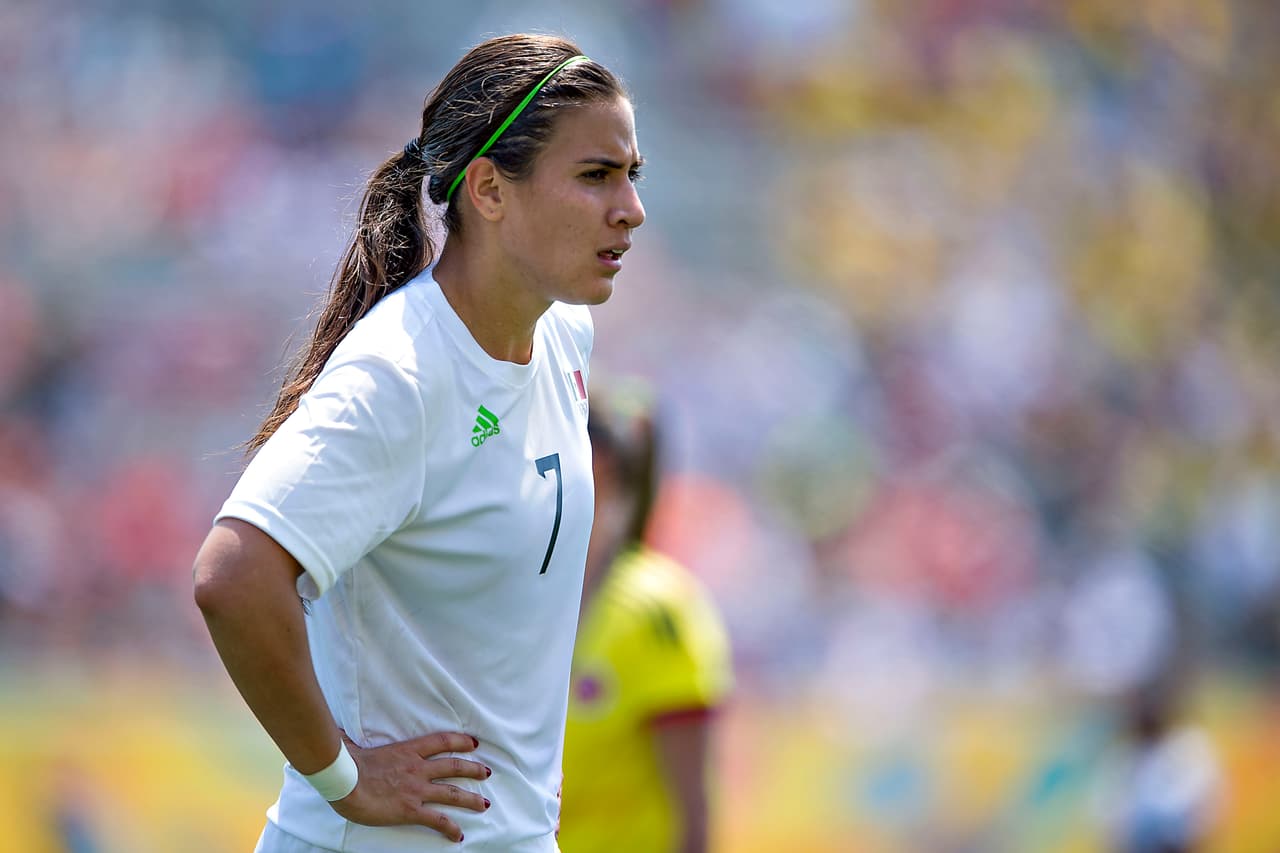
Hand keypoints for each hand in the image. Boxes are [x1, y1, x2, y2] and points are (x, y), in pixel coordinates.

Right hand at [330, 731, 491, 841]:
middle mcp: (418, 768)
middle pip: (453, 766)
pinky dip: (451, 828)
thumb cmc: (346, 763)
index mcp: (407, 750)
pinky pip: (437, 820)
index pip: (441, 741)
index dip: (460, 741)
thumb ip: (352, 739)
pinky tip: (459, 835)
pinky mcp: (411, 810)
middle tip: (486, 772)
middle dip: (472, 769)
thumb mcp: (354, 746)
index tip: (472, 743)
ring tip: (484, 804)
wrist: (345, 781)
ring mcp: (417, 789)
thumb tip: (337, 733)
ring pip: (452, 793)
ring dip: (471, 799)